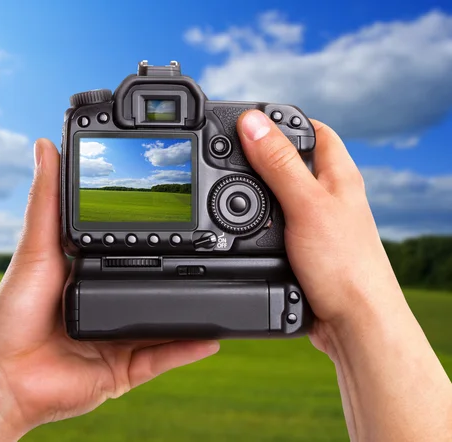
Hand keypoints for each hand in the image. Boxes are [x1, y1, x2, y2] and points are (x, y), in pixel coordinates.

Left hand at [0, 139, 218, 433]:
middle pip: (154, 286)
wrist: (6, 375)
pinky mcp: (127, 368)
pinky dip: (189, 347)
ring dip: (193, 310)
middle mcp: (111, 303)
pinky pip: (165, 357)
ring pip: (167, 322)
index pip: (130, 250)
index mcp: (93, 274)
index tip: (176, 211)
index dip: (152, 234)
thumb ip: (48, 201)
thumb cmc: (13, 313)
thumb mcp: (36, 248)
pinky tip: (214, 337)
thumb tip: (45, 146)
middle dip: (182, 273)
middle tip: (212, 252)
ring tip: (224, 290)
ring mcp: (122, 337)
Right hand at [236, 110, 451, 440]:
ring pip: (281, 193)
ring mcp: (317, 222)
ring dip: (257, 188)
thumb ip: (278, 164)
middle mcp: (330, 195)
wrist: (353, 322)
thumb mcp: (305, 205)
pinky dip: (258, 219)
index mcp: (339, 175)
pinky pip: (277, 222)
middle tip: (230, 151)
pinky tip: (242, 225)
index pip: (313, 130)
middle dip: (262, 153)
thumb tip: (252, 123)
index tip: (250, 119)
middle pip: (293, 160)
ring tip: (228, 184)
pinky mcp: (304, 248)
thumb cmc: (345, 265)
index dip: (283, 120)